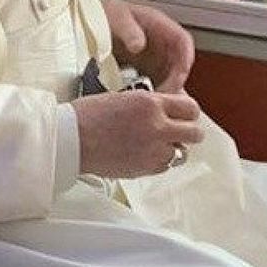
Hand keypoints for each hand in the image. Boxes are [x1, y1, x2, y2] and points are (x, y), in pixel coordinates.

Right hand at [71, 91, 203, 177]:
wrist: (71, 139)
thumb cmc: (88, 116)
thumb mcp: (125, 97)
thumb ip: (150, 105)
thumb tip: (167, 109)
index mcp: (150, 104)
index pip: (190, 107)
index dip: (188, 111)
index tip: (183, 112)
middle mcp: (157, 127)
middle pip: (195, 133)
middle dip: (188, 130)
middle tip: (179, 129)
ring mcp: (152, 151)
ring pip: (182, 153)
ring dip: (174, 147)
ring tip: (159, 143)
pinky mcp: (144, 169)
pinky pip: (165, 166)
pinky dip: (160, 161)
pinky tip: (146, 153)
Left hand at [101, 0, 194, 92]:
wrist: (92, 20)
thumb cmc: (107, 15)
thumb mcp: (117, 19)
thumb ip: (129, 31)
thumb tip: (139, 45)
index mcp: (159, 24)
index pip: (183, 42)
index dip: (185, 60)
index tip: (178, 77)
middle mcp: (162, 41)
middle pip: (180, 63)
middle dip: (176, 81)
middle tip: (164, 96)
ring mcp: (155, 55)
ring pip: (170, 75)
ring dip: (166, 89)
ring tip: (154, 102)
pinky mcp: (145, 68)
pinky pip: (157, 81)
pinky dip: (154, 92)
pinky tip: (144, 101)